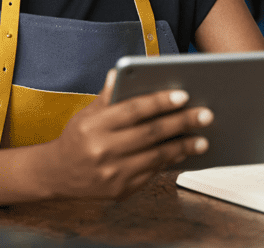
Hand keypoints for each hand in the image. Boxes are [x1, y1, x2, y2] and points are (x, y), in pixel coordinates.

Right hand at [43, 68, 212, 199]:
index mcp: (94, 126)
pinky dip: (169, 162)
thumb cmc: (77, 138)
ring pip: (156, 157)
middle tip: (205, 115)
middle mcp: (103, 150)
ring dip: (182, 147)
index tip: (182, 95)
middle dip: (180, 122)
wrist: (58, 173)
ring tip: (201, 139)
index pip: (133, 110)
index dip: (159, 102)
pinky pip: (152, 174)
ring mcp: (113, 173)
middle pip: (150, 133)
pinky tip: (182, 153)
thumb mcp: (86, 114)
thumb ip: (106, 96)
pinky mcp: (121, 190)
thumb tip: (120, 73)